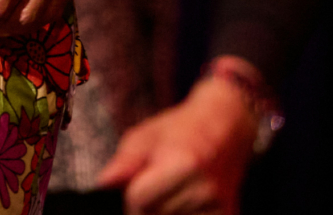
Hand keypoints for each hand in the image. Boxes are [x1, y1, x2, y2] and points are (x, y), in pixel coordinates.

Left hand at [96, 71, 256, 214]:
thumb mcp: (146, 136)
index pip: (138, 200)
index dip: (130, 196)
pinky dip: (183, 214)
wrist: (227, 125)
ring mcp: (219, 205)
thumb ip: (124, 163)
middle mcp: (204, 187)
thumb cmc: (182, 128)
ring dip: (166, 212)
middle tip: (156, 184)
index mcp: (182, 163)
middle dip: (146, 206)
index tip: (135, 186)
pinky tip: (186, 200)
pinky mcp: (229, 214)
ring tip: (173, 190)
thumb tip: (104, 184)